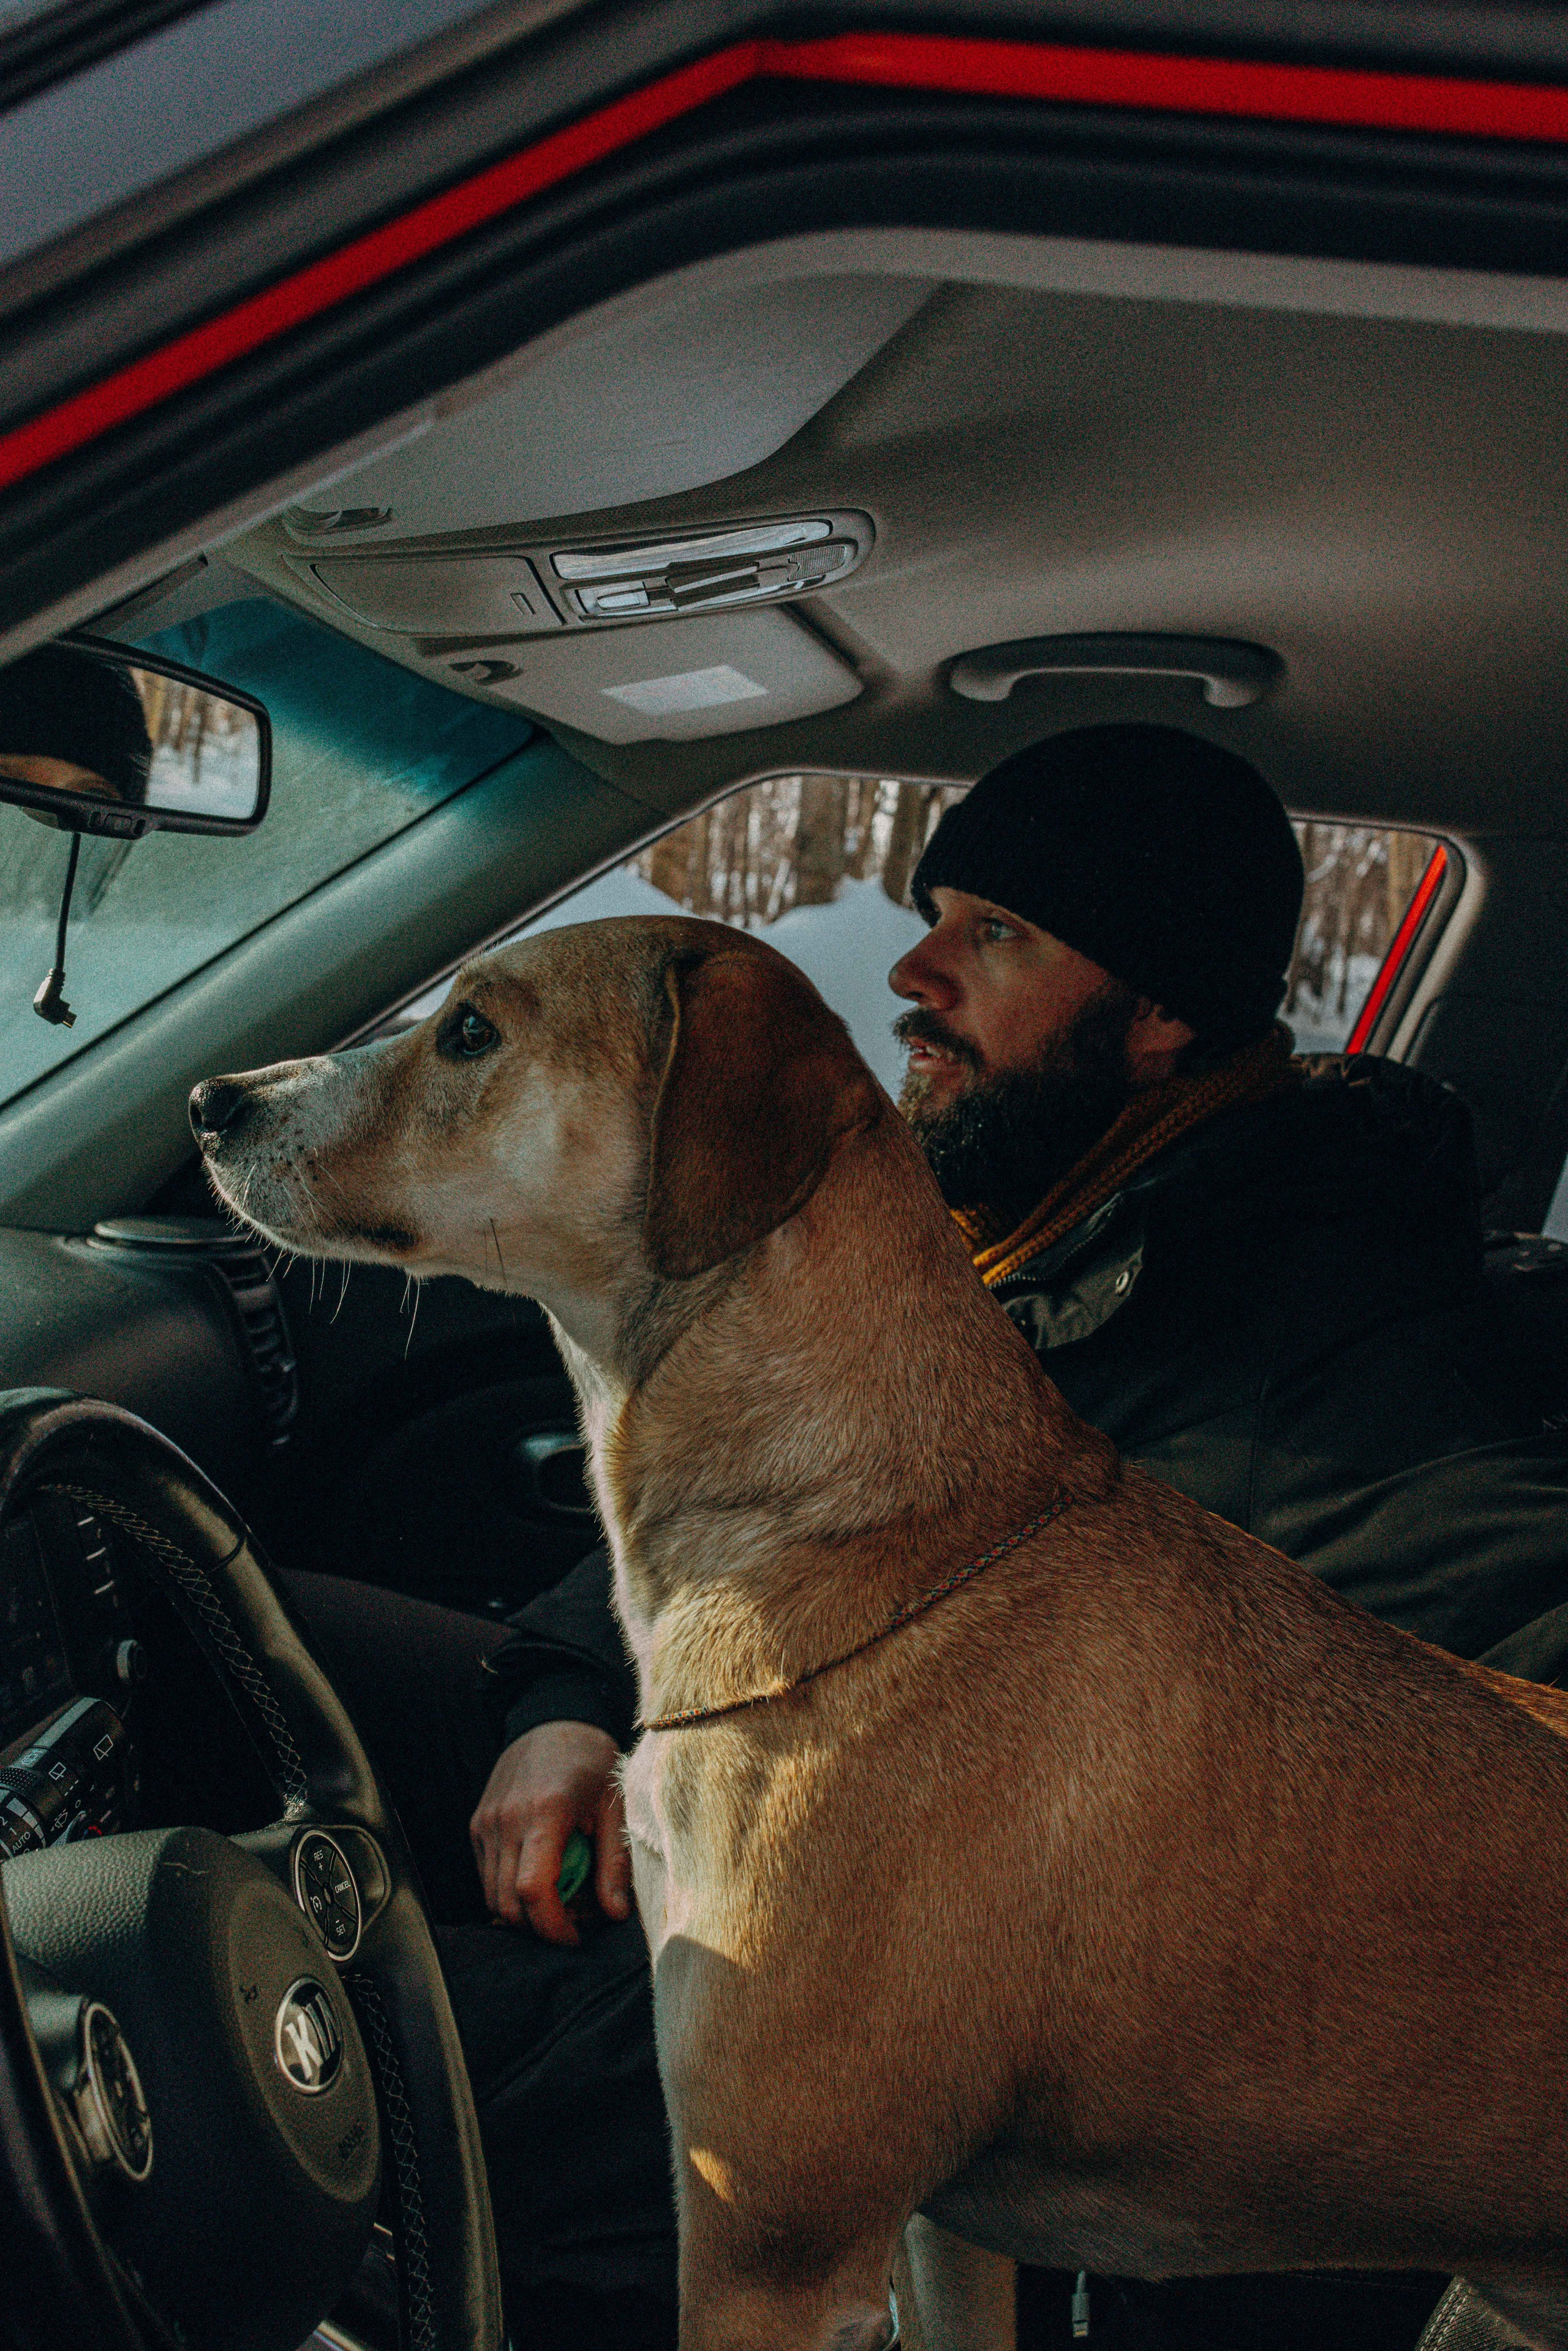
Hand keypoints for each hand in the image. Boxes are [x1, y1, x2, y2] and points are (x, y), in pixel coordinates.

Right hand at [469, 1720, 630, 1943]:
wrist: (553, 1719)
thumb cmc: (591, 1761)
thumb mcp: (616, 1805)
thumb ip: (615, 1862)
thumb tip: (616, 1914)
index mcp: (545, 1811)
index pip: (533, 1889)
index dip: (554, 1926)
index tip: (576, 1937)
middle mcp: (506, 1819)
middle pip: (509, 1902)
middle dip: (541, 1926)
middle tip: (575, 1919)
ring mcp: (486, 1822)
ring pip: (492, 1896)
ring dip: (524, 1912)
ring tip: (560, 1898)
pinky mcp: (477, 1825)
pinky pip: (487, 1876)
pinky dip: (510, 1891)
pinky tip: (541, 1877)